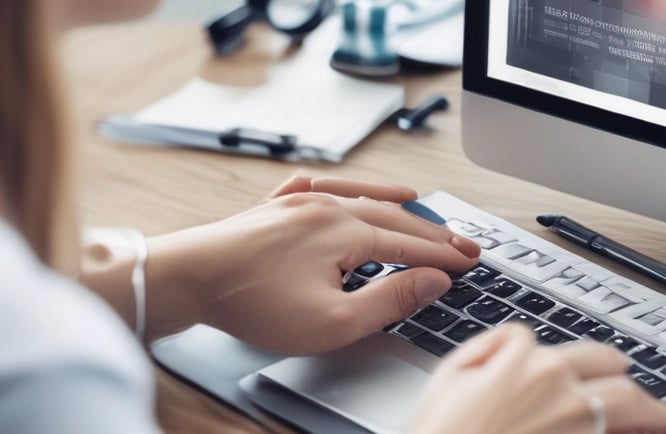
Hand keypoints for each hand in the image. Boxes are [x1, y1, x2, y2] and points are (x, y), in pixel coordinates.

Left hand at [144, 176, 480, 353]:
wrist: (186, 278)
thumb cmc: (252, 303)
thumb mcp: (334, 320)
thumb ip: (390, 299)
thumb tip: (432, 282)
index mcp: (345, 230)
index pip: (411, 243)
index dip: (444, 257)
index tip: (469, 264)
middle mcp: (327, 206)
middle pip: (394, 215)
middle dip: (432, 231)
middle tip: (461, 242)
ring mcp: (299, 201)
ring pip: (362, 196)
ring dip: (397, 204)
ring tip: (422, 204)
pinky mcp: (275, 206)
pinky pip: (323, 186)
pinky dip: (351, 186)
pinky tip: (356, 188)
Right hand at [409, 324, 665, 433]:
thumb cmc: (442, 433)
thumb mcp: (448, 376)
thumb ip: (487, 349)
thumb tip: (514, 343)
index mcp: (528, 362)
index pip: (544, 341)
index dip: (542, 354)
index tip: (555, 367)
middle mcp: (562, 386)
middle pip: (606, 362)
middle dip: (617, 368)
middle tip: (627, 377)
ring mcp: (579, 421)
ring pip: (629, 399)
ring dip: (649, 405)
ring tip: (664, 416)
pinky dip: (639, 433)